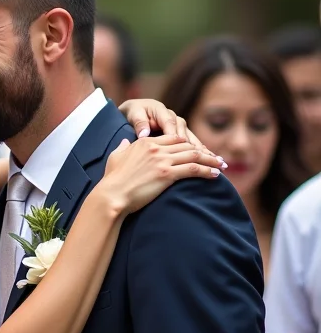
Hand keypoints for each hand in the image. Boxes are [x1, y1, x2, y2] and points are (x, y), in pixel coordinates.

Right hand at [101, 134, 222, 215]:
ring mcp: (162, 160)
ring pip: (193, 155)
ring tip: (221, 165)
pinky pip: (193, 169)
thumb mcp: (115, 157)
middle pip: (186, 145)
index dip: (188, 143)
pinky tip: (215, 174)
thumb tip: (125, 142)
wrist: (112, 194)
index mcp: (145, 142)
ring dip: (210, 160)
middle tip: (216, 158)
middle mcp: (156, 148)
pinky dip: (206, 171)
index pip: (173, 138)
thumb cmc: (112, 179)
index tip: (197, 150)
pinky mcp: (167, 174)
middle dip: (203, 151)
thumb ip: (122, 147)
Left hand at [118, 99, 208, 151]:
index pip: (169, 124)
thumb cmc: (135, 113)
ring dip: (201, 150)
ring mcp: (179, 125)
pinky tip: (208, 159)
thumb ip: (139, 123)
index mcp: (161, 111)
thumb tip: (144, 134)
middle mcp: (173, 117)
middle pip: (184, 132)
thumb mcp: (134, 114)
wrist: (137, 109)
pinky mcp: (181, 132)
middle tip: (203, 157)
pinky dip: (199, 151)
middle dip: (194, 145)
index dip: (175, 136)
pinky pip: (191, 142)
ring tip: (212, 160)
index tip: (179, 148)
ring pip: (191, 138)